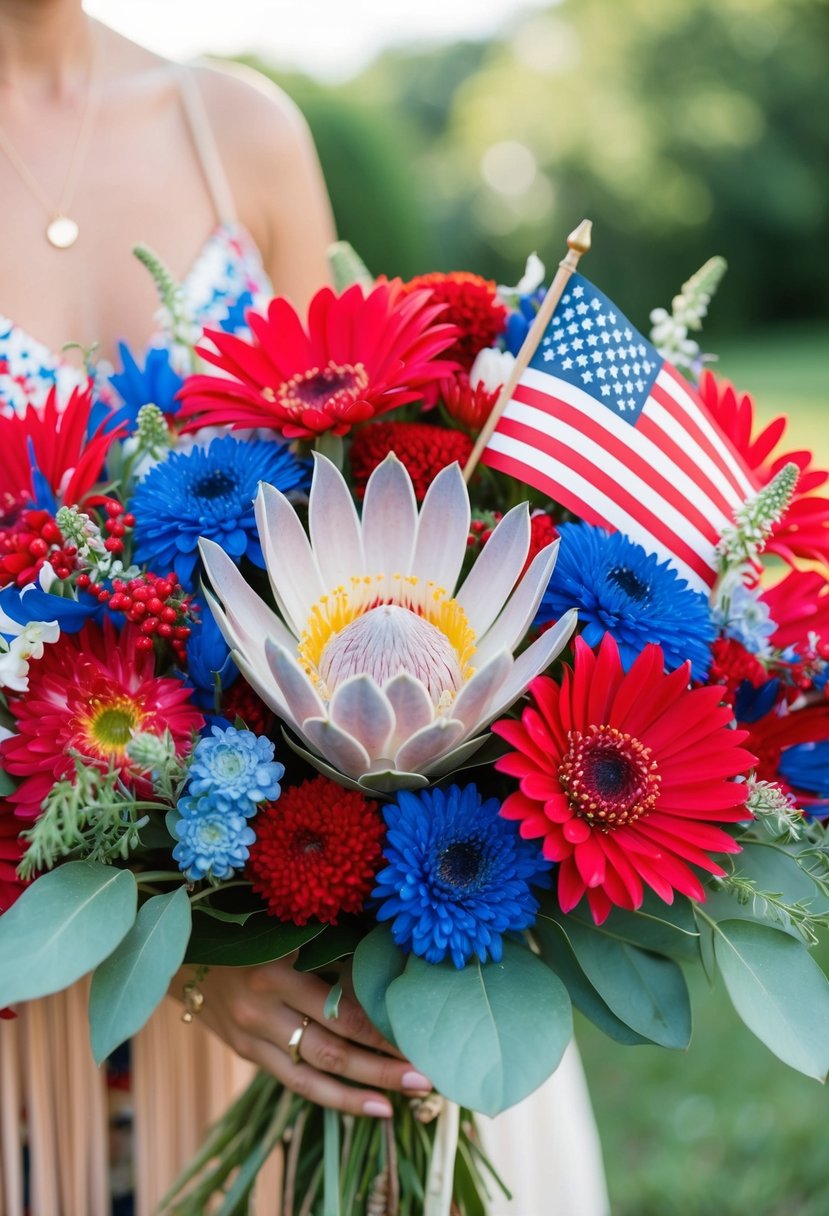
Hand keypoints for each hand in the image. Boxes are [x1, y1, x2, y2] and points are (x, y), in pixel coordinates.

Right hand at [173, 955, 430, 1117]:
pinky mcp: (246, 1053)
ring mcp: (252, 1036)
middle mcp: (264, 1007)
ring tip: (402, 1099)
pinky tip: (367, 1105)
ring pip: (315, 1074)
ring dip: (362, 1089)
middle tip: (425, 1076)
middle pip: (334, 1046)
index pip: (341, 1007)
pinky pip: (295, 1082)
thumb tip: (389, 965)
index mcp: (279, 967)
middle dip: (382, 1064)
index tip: (419, 1032)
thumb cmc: (248, 929)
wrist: (182, 952)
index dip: (382, 1026)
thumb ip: (331, 948)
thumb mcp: (287, 930)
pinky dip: (332, 1096)